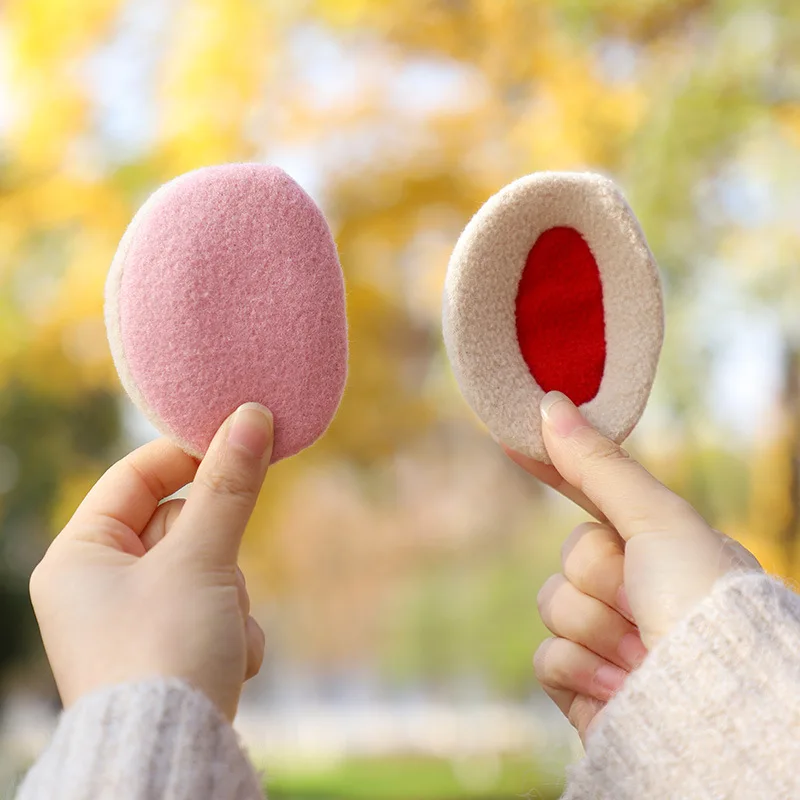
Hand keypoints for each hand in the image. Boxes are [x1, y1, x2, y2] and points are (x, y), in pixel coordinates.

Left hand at [29, 403, 273, 721]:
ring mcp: (134, 620)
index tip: (240, 441)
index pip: (136, 476)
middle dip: (216, 549)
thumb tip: (252, 415)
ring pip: (205, 567)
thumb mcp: (201, 557)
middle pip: (179, 524)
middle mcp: (98, 586)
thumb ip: (229, 485)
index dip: (188, 456)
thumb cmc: (165, 650)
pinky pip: (212, 607)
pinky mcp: (167, 648)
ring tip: (222, 631)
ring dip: (230, 594)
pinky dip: (232, 626)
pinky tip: (228, 659)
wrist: (172, 754)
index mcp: (79, 556)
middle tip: (223, 573)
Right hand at [504, 392, 760, 740]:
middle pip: (571, 557)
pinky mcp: (585, 684)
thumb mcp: (656, 520)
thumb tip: (549, 403)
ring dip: (597, 630)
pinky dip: (581, 671)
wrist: (712, 708)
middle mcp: (637, 591)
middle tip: (647, 602)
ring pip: (555, 607)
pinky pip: (547, 657)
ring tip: (643, 653)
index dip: (555, 468)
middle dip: (603, 579)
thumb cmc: (702, 602)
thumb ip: (598, 465)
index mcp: (661, 547)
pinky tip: (618, 687)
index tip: (513, 441)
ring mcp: (609, 639)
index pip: (592, 495)